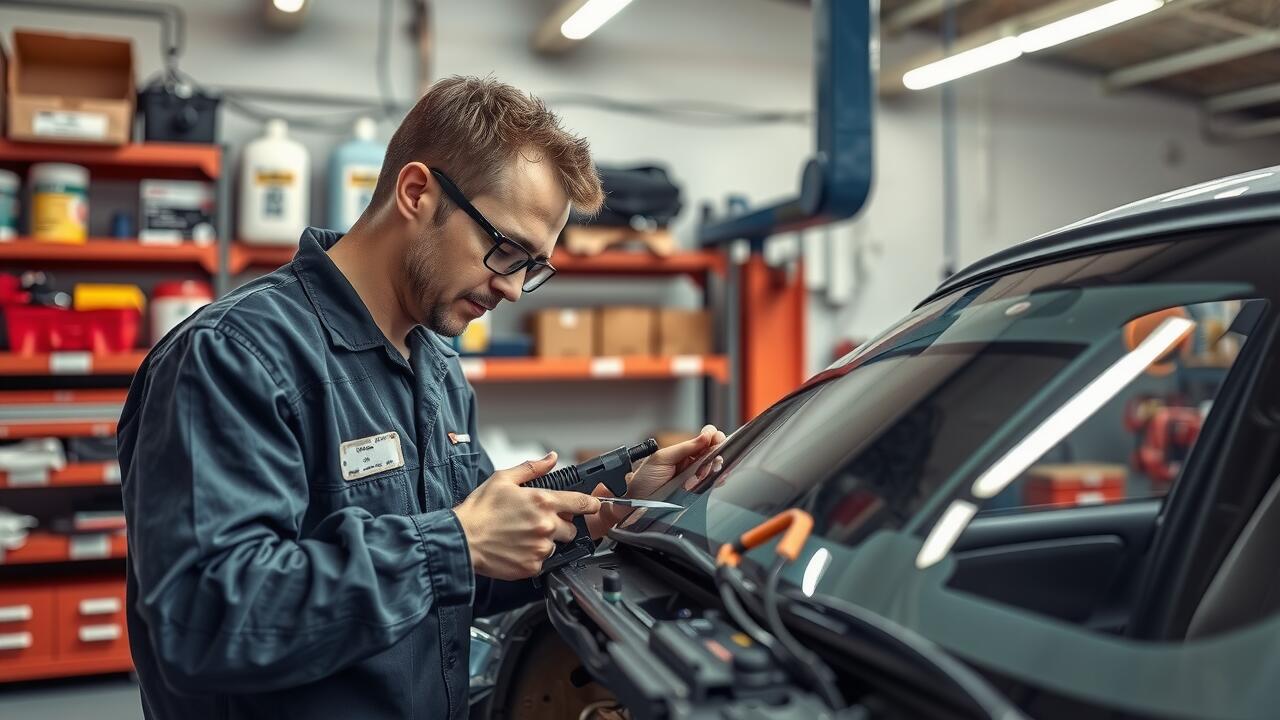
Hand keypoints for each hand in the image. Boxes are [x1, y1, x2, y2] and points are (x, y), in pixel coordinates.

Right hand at [454, 452, 600, 580]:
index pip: (582, 503)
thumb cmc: (479, 510)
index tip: (593, 506)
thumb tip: (551, 459)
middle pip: (572, 529)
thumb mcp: (503, 479)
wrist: (461, 539)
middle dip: (561, 526)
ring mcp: (540, 548)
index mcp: (542, 501)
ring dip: (545, 542)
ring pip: (556, 546)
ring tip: (522, 536)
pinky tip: (517, 548)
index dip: (591, 504)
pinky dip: (533, 557)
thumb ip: (532, 469)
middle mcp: (546, 525)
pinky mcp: (532, 566)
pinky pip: (543, 561)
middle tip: (538, 522)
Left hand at [587, 425, 725, 537]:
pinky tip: (714, 477)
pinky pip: (713, 484)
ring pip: (716, 467)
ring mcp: (696, 478)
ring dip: (715, 465)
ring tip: (705, 469)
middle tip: (713, 453)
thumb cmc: (644, 481)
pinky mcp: (698, 493)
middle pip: (714, 452)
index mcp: (683, 452)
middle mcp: (692, 464)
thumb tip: (705, 436)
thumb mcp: (661, 458)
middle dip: (717, 450)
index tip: (714, 437)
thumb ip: (684, 448)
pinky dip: (717, 479)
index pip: (704, 439)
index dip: (712, 436)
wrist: (637, 505)